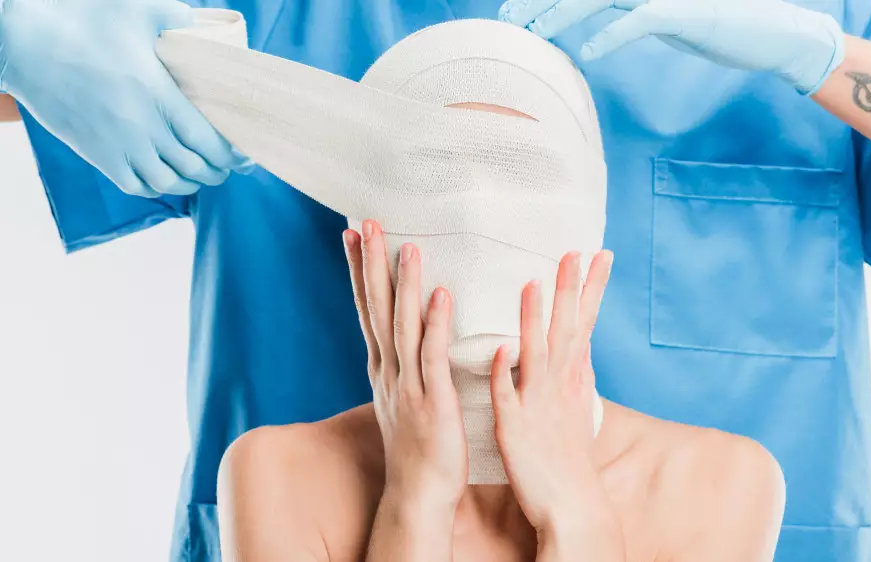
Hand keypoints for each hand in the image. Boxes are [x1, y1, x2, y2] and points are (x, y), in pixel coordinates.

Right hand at [0, 0, 252, 196]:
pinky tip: (164, 179)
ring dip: (190, 183)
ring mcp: (119, 145)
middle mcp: (143, 128)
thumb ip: (177, 18)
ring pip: (167, 182)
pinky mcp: (97, 155)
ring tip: (200, 176)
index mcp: (160, 96)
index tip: (242, 155)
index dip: (231, 155)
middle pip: (194, 167)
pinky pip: (135, 185)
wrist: (26, 45)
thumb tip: (203, 25)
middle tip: (226, 168)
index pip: (209, 141)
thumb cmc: (82, 24)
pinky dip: (156, 187)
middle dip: (217, 172)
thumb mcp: (136, 11)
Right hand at [343, 220, 467, 509]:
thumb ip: (408, 364)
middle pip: (377, 308)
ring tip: (409, 246)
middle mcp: (389, 371)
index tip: (353, 234)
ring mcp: (408, 385)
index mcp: (384, 368)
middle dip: (372, 263)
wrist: (419, 493)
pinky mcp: (432, 401)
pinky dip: (434, 324)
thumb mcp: (406, 397)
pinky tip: (440, 294)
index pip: (369, 309)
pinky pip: (432, 356)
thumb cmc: (419, 446)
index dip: (361, 270)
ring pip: (403, 325)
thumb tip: (414, 337)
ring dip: (405, 284)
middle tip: (368, 222)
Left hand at [489, 250, 614, 531]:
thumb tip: (581, 342)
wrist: (571, 506)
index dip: (591, 289)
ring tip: (531, 284)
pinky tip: (502, 350)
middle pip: (566, 331)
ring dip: (534, 321)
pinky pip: (507, 397)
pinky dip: (506, 374)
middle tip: (573, 252)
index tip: (600, 253)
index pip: (583, 323)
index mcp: (572, 378)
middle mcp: (558, 386)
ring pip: (535, 355)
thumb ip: (577, 371)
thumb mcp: (578, 406)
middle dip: (570, 291)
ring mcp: (537, 405)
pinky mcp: (514, 428)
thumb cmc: (570, 457)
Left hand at [499, 0, 844, 94]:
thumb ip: (627, 13)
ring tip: (534, 34)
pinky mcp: (690, 11)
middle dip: (542, 1)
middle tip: (508, 20)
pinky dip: (613, 34)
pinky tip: (589, 53)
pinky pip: (642, 19)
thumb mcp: (665, 16)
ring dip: (562, 14)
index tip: (514, 11)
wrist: (775, 34)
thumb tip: (591, 27)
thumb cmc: (718, 26)